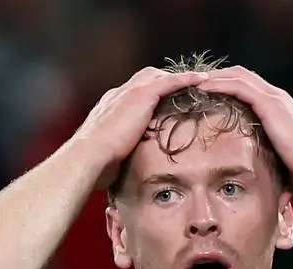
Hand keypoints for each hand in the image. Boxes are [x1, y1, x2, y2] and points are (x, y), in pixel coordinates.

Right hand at [73, 67, 206, 188]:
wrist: (89, 156)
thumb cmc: (95, 163)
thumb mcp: (108, 156)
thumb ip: (117, 154)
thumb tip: (120, 168)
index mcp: (109, 107)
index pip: (131, 94)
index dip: (147, 95)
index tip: (159, 101)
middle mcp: (118, 94)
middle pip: (145, 78)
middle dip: (163, 80)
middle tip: (183, 86)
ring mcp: (129, 92)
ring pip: (158, 76)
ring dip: (177, 78)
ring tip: (198, 81)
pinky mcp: (141, 95)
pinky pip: (169, 81)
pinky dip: (186, 79)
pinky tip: (202, 80)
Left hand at [196, 67, 292, 192]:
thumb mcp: (281, 157)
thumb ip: (267, 154)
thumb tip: (255, 169)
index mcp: (279, 107)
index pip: (249, 86)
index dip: (228, 85)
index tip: (208, 91)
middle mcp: (276, 97)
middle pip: (241, 75)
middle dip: (218, 76)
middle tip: (195, 82)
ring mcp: (274, 98)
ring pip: (238, 76)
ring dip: (215, 76)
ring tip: (193, 81)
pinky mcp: (270, 104)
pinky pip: (239, 86)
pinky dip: (220, 84)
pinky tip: (204, 87)